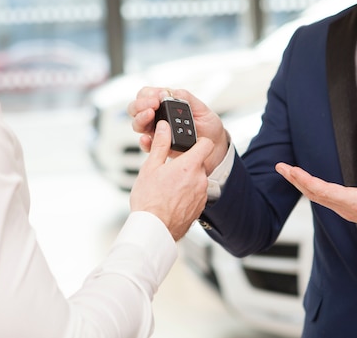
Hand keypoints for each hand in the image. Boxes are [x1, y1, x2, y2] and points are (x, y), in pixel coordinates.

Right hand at [127, 86, 228, 173]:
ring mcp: (158, 133)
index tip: (156, 97)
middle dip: (141, 105)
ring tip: (150, 115)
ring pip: (138, 125)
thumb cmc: (209, 127)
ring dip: (141, 119)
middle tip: (151, 106)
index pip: (146, 94)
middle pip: (136, 109)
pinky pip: (147, 146)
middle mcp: (158, 118)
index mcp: (166, 104)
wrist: (216, 148)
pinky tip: (147, 138)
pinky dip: (144, 142)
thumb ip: (186, 98)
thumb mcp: (201, 108)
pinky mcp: (161, 148)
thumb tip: (171, 91)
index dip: (147, 94)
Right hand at [130, 120, 214, 240]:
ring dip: (185, 179)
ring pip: (196, 179)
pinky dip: (186, 193)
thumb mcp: (151, 167)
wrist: (154, 229)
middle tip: (168, 170)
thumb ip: (160, 145)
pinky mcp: (199, 207)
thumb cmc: (150, 201)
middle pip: (198, 162)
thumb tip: (164, 127)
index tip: (188, 144)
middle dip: (185, 163)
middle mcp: (200, 179)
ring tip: (167, 187)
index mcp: (189, 165)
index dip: (199, 141)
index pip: (206, 144)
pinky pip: (196, 194)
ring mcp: (201, 194)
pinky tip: (171, 198)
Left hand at [275, 150, 356, 238]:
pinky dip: (310, 188)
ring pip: (317, 197)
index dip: (306, 180)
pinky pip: (323, 199)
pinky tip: (303, 181)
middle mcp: (347, 208)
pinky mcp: (346, 210)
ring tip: (286, 171)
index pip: (325, 191)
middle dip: (296, 180)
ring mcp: (345, 211)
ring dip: (300, 184)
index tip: (292, 170)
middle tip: (280, 166)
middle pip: (314, 194)